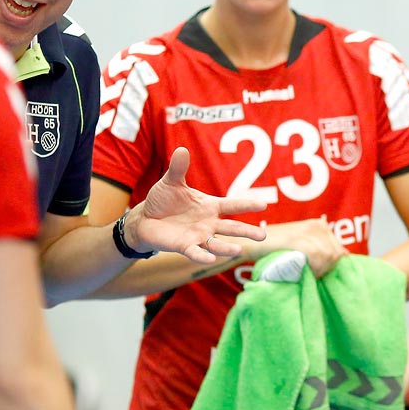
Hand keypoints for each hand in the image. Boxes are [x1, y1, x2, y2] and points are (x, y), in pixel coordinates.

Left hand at [126, 147, 266, 262]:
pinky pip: (195, 252)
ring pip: (217, 244)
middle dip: (247, 232)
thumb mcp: (171, 182)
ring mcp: (198, 236)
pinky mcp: (184, 246)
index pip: (232, 206)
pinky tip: (210, 259)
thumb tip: (182, 150)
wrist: (145, 218)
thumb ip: (178, 168)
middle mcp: (208, 223)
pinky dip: (202, 256)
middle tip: (263, 237)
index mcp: (210, 206)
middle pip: (231, 228)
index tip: (263, 205)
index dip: (247, 205)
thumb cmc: (162, 199)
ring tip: (239, 251)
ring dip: (227, 248)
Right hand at [242, 218, 346, 277]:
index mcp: (320, 225)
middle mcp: (317, 225)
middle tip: (311, 274)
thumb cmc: (277, 248)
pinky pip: (316, 257)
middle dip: (325, 268)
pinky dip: (312, 268)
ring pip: (327, 257)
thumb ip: (322, 248)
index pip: (339, 251)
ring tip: (306, 273)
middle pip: (334, 255)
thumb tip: (346, 255)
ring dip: (319, 270)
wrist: (253, 243)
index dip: (330, 265)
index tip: (317, 272)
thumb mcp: (303, 244)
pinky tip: (304, 271)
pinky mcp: (298, 239)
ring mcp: (308, 231)